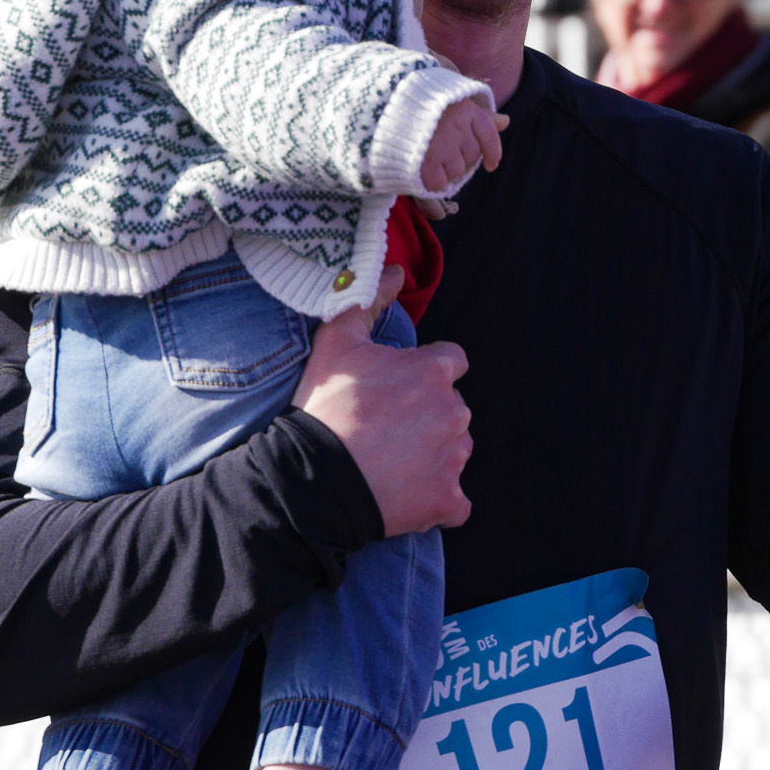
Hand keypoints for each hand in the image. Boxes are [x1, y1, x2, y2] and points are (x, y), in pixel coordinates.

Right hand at [293, 266, 471, 534]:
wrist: (314, 482)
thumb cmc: (326, 408)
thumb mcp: (336, 341)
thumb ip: (368, 299)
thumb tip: (395, 270)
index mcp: (435, 371)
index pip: (451, 362)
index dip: (424, 372)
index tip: (397, 388)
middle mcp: (454, 411)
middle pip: (452, 407)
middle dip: (428, 413)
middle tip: (386, 426)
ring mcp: (454, 458)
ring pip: (455, 448)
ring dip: (433, 452)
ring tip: (391, 460)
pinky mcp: (449, 499)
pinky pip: (455, 499)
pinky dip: (437, 497)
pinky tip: (406, 493)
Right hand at [421, 100, 507, 193]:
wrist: (382, 107)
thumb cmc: (418, 106)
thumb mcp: (451, 104)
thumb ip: (478, 116)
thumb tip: (506, 122)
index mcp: (465, 109)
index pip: (489, 135)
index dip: (493, 153)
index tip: (491, 165)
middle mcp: (457, 127)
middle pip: (472, 157)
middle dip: (461, 158)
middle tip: (442, 150)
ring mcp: (442, 146)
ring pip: (457, 171)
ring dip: (446, 169)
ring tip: (429, 156)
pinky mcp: (425, 163)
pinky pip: (439, 183)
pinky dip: (432, 180)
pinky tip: (422, 168)